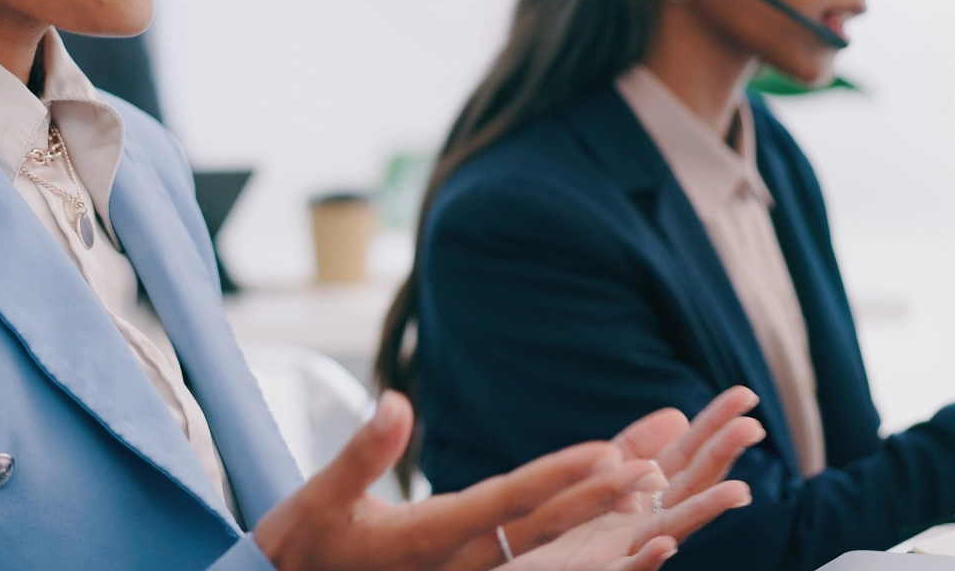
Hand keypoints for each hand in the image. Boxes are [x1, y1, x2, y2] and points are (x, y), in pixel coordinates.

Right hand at [253, 391, 667, 570]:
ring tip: (650, 479)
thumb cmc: (299, 546)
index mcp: (425, 539)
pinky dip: (575, 535)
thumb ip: (361, 453)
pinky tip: (610, 514)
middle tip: (656, 467)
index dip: (558, 478)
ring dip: (599, 514)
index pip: (505, 503)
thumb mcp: (317, 497)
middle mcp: (456, 563)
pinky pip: (532, 555)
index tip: (607, 453)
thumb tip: (395, 401)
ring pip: (545, 543)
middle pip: (542, 527)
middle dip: (601, 497)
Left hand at [509, 387, 762, 570]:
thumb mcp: (603, 475)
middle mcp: (645, 525)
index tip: (744, 396)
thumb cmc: (571, 524)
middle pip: (688, 486)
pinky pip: (625, 570)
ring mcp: (625, 551)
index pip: (686, 456)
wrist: (525, 562)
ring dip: (704, 511)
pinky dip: (647, 559)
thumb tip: (679, 416)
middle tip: (751, 428)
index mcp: (647, 497)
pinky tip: (666, 544)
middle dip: (719, 458)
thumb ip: (637, 448)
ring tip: (739, 492)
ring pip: (670, 530)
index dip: (713, 427)